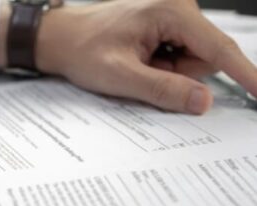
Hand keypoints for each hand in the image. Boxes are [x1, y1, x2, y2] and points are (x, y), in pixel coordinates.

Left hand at [1, 0, 256, 113]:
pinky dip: (162, 66)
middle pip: (204, 58)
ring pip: (192, 60)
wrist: (63, 38)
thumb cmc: (84, 50)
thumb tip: (203, 101)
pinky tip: (139, 59)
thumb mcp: (121, 76)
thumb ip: (163, 90)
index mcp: (170, 12)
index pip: (218, 48)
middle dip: (178, 75)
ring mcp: (172, 17)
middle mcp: (176, 8)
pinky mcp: (165, 27)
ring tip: (137, 64)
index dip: (244, 73)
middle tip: (143, 72)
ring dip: (167, 72)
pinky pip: (179, 56)